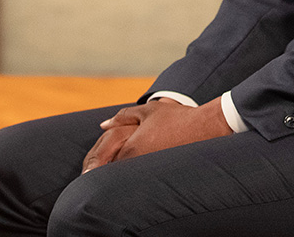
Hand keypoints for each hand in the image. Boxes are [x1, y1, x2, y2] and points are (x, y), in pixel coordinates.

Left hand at [80, 98, 231, 172]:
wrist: (207, 127)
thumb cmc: (176, 117)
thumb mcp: (148, 111)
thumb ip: (121, 117)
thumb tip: (102, 124)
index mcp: (132, 148)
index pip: (105, 163)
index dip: (94, 168)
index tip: (86, 173)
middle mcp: (140, 163)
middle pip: (114, 175)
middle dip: (103, 175)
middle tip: (93, 178)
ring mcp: (152, 171)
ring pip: (128, 179)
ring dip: (120, 178)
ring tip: (113, 182)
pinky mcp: (164, 177)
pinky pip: (144, 181)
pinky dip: (136, 179)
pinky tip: (136, 179)